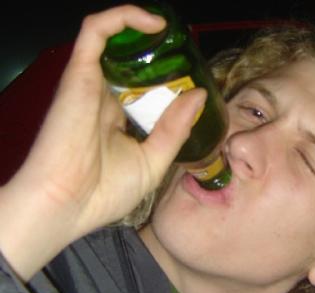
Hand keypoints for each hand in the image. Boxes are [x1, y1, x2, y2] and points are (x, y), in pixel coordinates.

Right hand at [0, 4, 205, 280]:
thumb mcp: (153, 162)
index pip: (147, 92)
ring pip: (117, 42)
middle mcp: (106, 98)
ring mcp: (92, 84)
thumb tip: (199, 95)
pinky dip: (124, 17)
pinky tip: (155, 23)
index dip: (172, 83)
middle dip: (164, 58)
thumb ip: (175, 128)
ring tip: (174, 36)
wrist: (68, 204)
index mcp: (120, 121)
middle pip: (137, 67)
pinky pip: (96, 30)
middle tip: (190, 59)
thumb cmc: (107, 192)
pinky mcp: (80, 73)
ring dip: (145, 32)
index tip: (195, 84)